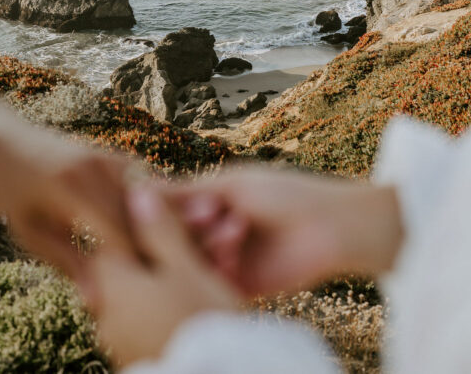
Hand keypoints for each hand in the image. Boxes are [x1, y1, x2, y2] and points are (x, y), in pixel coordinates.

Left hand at [0, 75, 136, 284]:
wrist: (2, 144)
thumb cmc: (13, 195)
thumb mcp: (30, 233)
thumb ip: (66, 263)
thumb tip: (95, 301)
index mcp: (70, 187)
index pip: (117, 236)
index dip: (129, 268)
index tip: (132, 293)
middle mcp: (95, 167)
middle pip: (138, 221)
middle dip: (145, 253)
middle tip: (146, 284)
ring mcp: (109, 157)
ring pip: (146, 206)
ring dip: (150, 233)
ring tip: (148, 262)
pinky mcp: (116, 156)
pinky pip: (143, 191)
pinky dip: (145, 213)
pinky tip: (144, 236)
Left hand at [85, 185, 240, 366]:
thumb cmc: (202, 318)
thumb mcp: (185, 267)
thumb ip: (159, 230)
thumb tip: (137, 192)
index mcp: (111, 285)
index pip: (115, 240)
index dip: (147, 226)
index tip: (181, 223)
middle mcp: (105, 315)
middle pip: (134, 270)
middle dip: (168, 256)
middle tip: (211, 249)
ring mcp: (119, 342)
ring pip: (145, 297)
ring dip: (174, 282)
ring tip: (218, 275)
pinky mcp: (137, 359)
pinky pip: (151, 323)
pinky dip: (171, 310)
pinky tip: (205, 307)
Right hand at [166, 167, 402, 296]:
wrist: (333, 228)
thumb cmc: (287, 195)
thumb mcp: (233, 187)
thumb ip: (186, 191)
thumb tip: (137, 185)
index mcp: (214, 201)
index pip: (173, 209)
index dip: (175, 208)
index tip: (194, 202)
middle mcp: (216, 232)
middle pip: (180, 237)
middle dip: (194, 228)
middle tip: (215, 217)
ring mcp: (228, 260)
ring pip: (194, 260)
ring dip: (209, 247)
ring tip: (235, 232)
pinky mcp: (242, 286)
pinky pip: (214, 284)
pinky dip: (218, 271)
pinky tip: (233, 257)